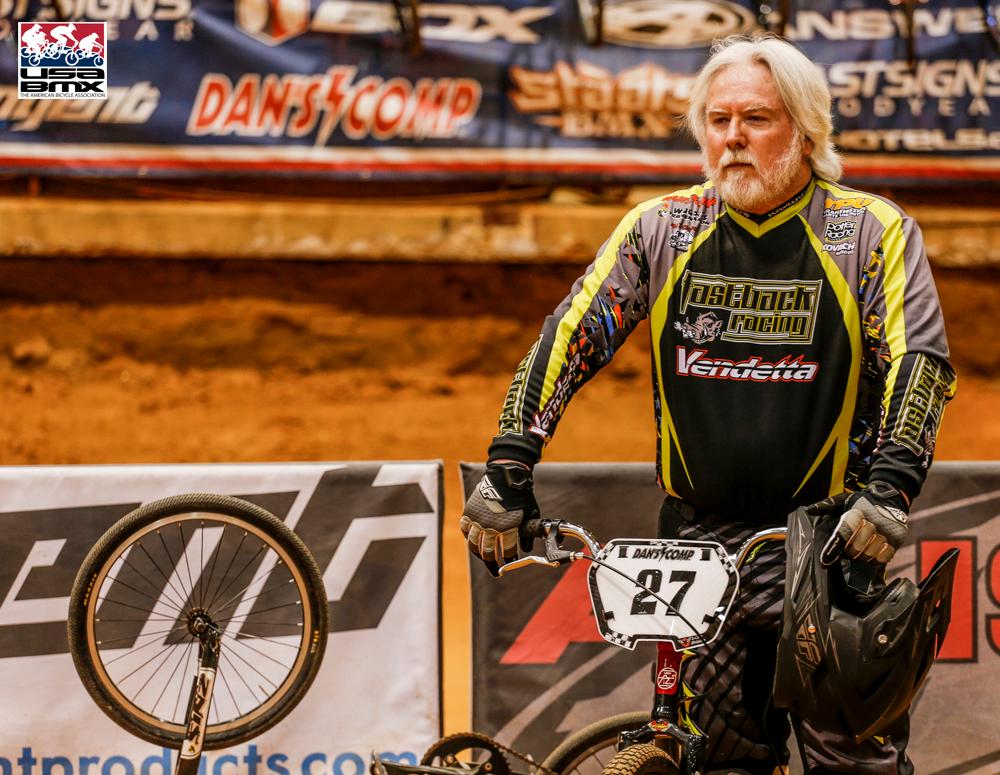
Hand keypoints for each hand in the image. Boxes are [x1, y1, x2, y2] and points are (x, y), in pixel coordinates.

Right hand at [460, 461, 538, 575]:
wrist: (505, 475)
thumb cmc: (520, 494)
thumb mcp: (529, 514)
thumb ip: (526, 532)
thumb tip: (526, 548)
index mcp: (508, 528)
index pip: (508, 552)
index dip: (510, 560)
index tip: (510, 564)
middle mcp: (491, 527)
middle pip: (489, 553)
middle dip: (493, 564)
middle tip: (496, 570)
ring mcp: (478, 520)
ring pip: (474, 545)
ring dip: (479, 554)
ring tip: (483, 558)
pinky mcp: (469, 512)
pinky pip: (465, 529)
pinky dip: (469, 536)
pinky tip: (473, 540)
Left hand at [817, 481, 908, 565]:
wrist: (892, 498)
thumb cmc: (862, 502)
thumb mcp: (843, 499)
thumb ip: (825, 506)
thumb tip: (808, 510)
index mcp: (857, 513)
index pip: (843, 534)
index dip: (834, 548)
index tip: (825, 559)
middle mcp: (873, 523)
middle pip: (855, 548)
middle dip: (848, 552)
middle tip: (846, 549)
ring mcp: (886, 532)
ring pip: (868, 555)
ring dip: (860, 556)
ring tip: (858, 549)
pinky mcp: (897, 540)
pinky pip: (883, 557)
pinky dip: (874, 558)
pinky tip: (870, 551)